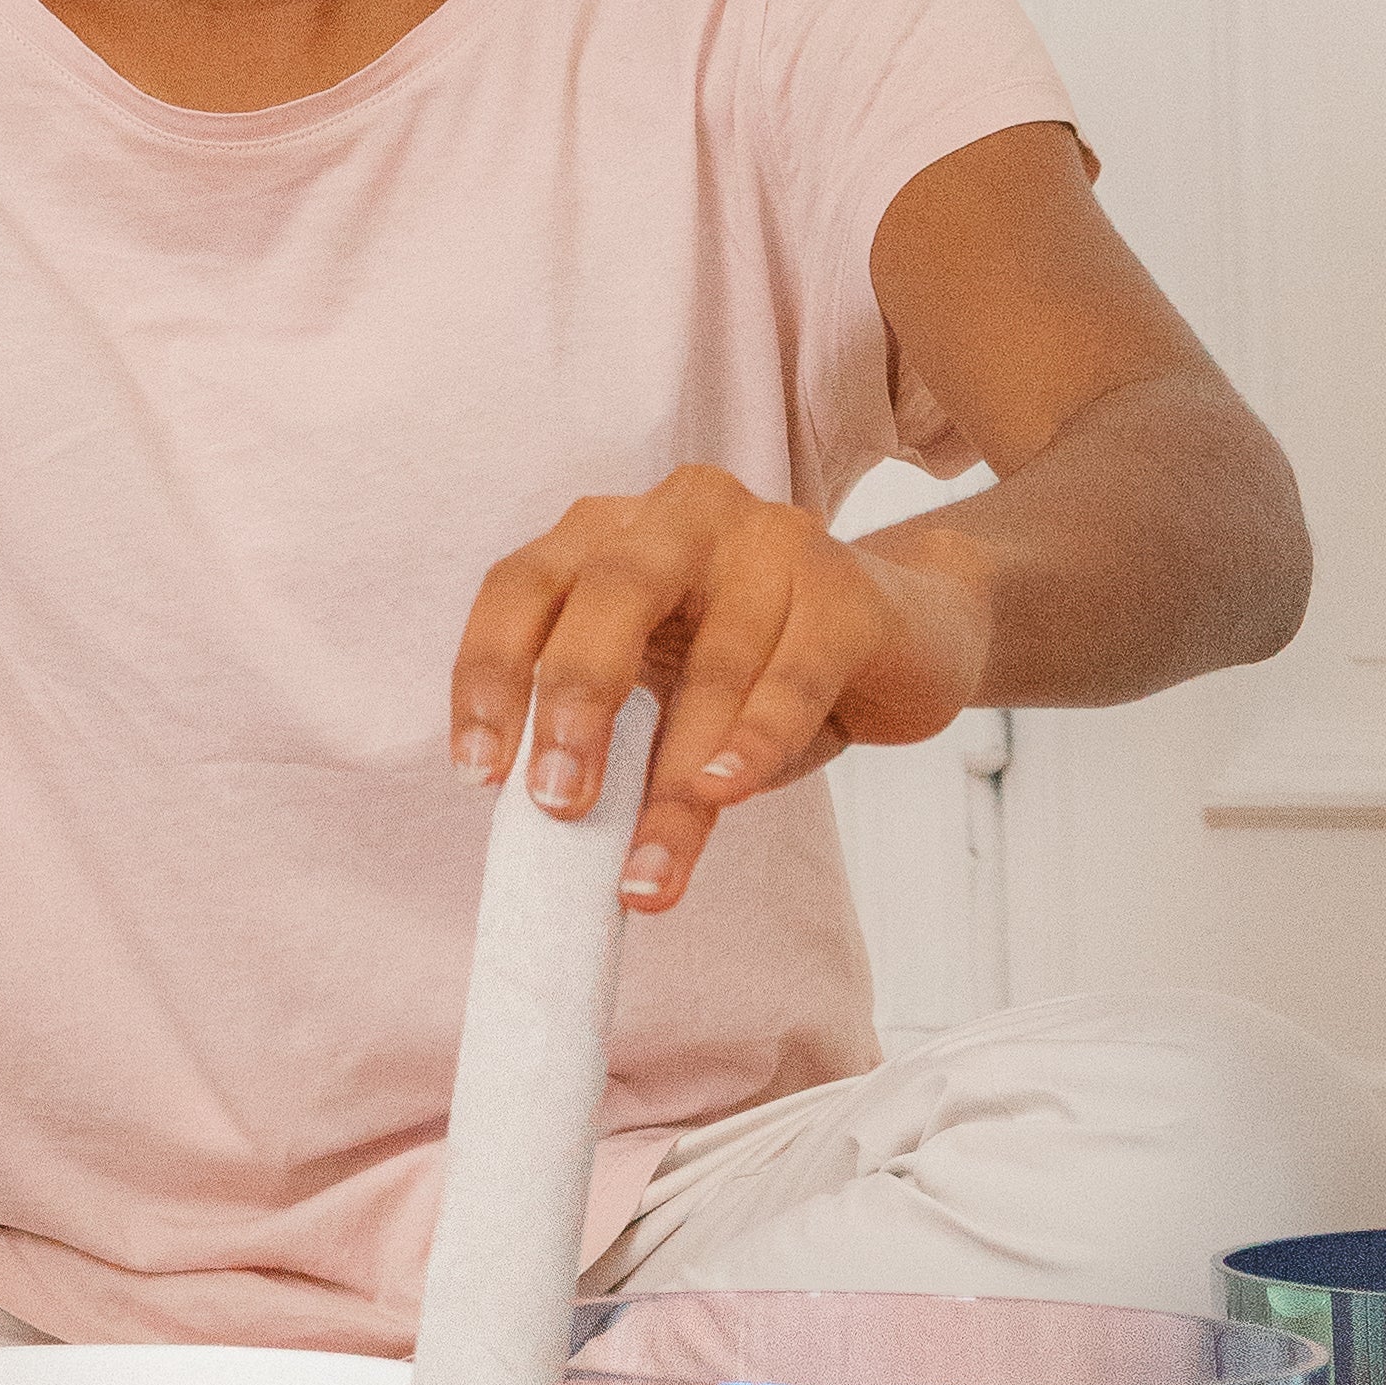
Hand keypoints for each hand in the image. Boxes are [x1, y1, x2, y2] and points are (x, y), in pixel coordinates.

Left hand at [447, 463, 991, 911]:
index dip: (490, 674)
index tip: (476, 771)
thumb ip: (613, 741)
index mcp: (609, 533)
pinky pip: (791, 673)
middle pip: (607, 593)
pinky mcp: (845, 587)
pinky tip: (724, 788)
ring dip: (673, 778)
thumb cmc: (762, 673)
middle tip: (557, 803)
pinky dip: (754, 740)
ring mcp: (769, 540)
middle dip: (575, 700)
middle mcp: (680, 517)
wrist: (908, 638)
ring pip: (711, 662)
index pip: (523, 587)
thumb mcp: (668, 699)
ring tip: (647, 867)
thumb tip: (551, 835)